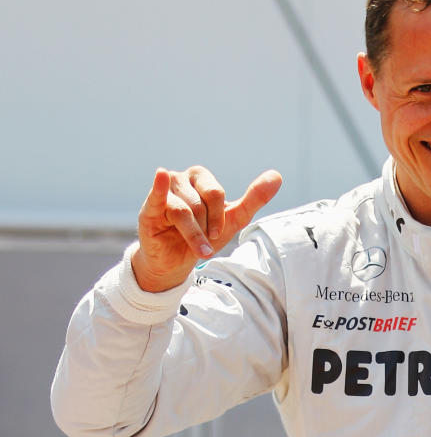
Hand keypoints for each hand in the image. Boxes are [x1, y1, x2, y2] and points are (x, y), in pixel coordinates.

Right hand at [132, 166, 282, 291]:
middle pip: (201, 203)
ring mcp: (162, 193)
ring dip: (193, 235)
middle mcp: (180, 179)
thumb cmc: (205, 235)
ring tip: (192, 245)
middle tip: (203, 238)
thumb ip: (254, 198)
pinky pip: (157, 197)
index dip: (219, 219)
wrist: (178, 261)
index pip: (216, 194)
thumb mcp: (234, 218)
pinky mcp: (149, 210)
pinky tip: (161, 175)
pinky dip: (159, 187)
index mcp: (200, 178)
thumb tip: (277, 175)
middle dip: (206, 227)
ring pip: (184, 212)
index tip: (216, 233)